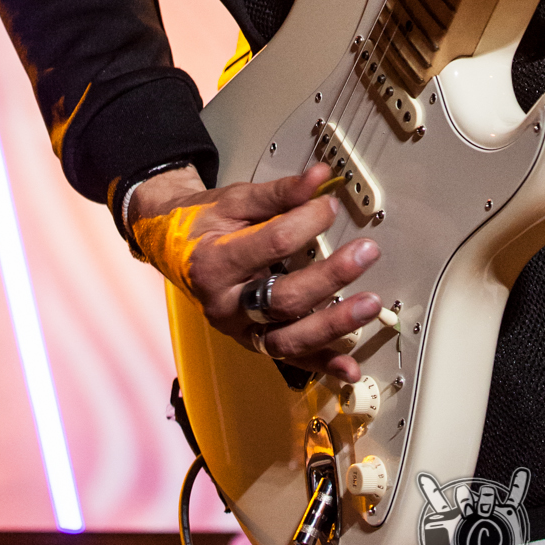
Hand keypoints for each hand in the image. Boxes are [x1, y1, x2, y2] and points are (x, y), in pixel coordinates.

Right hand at [127, 161, 380, 381]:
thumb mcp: (235, 200)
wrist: (175, 251)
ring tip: (368, 306)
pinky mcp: (252, 342)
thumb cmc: (205, 224)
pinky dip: (322, 364)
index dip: (307, 222)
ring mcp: (239, 329)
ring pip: (287, 339)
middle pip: (283, 298)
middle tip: (366, 252)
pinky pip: (289, 359)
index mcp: (215, 261)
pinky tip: (349, 367)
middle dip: (330, 276)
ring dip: (333, 325)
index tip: (331, 205)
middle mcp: (226, 304)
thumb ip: (280, 192)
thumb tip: (320, 177)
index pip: (271, 244)